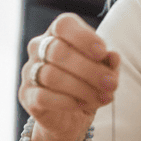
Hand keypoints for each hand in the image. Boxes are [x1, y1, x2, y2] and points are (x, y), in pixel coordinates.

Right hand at [19, 13, 118, 140]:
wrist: (71, 116)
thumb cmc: (88, 83)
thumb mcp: (105, 71)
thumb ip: (109, 62)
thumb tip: (113, 56)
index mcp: (58, 33)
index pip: (64, 24)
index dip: (84, 37)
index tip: (102, 53)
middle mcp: (39, 47)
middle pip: (58, 51)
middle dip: (90, 69)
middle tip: (111, 84)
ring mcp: (30, 71)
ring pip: (52, 75)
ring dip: (83, 88)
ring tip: (103, 98)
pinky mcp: (27, 95)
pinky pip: (43, 96)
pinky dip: (67, 102)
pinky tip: (82, 105)